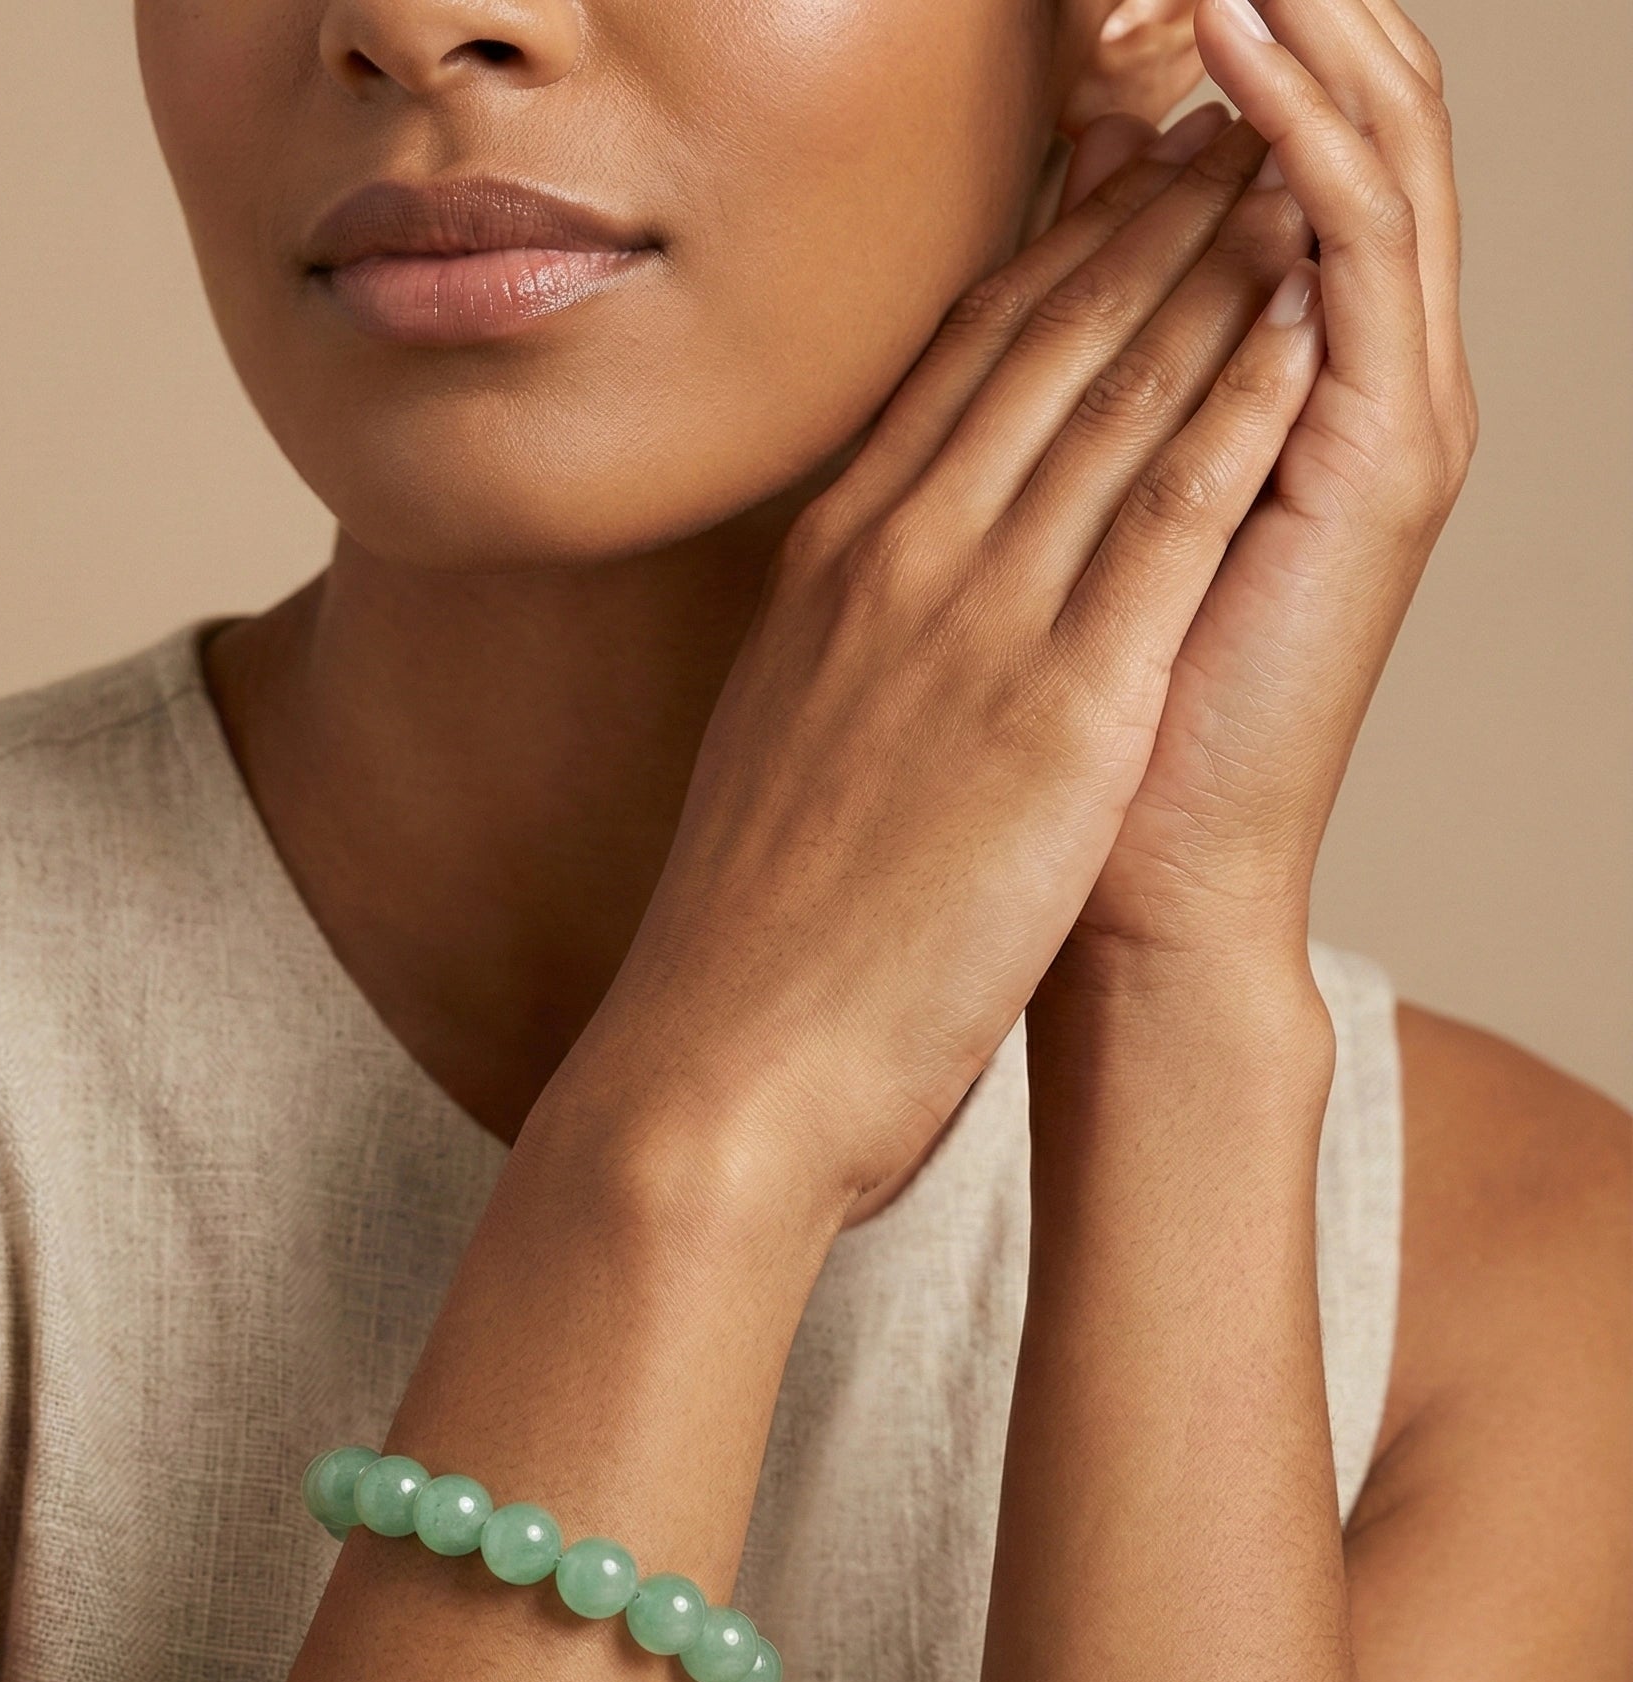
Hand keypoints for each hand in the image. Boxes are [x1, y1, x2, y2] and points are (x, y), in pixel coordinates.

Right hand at [577, 121, 1320, 1209]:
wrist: (722, 1064)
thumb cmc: (748, 939)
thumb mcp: (774, 748)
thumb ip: (833, 657)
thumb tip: (862, 632)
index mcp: (826, 570)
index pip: (951, 375)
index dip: (1048, 258)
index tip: (1111, 185)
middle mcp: (894, 558)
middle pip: (1038, 345)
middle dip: (1142, 218)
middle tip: (1220, 122)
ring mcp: (972, 622)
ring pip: (1112, 398)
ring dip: (1210, 267)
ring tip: (1283, 173)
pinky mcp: (1055, 709)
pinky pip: (1168, 515)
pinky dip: (1240, 402)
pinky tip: (1300, 320)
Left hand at [1061, 0, 1476, 973]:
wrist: (1135, 911)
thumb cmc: (1068, 750)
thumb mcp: (1038, 539)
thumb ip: (1040, 410)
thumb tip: (980, 311)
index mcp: (1249, 410)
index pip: (1236, 177)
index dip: (1179, 52)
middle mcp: (1331, 395)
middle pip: (1328, 133)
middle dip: (1269, 0)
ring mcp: (1373, 422)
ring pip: (1368, 159)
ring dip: (1305, 24)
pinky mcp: (1381, 466)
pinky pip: (1359, 256)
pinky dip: (1309, 138)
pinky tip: (1250, 42)